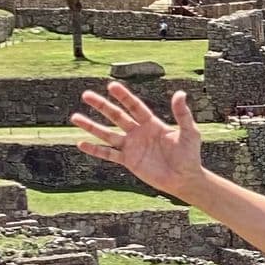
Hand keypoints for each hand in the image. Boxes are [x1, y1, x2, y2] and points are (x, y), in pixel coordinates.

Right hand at [71, 83, 204, 197]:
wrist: (184, 179)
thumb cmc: (189, 155)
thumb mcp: (189, 132)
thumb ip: (182, 114)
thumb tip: (180, 93)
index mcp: (152, 124)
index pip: (134, 107)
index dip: (123, 97)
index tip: (111, 86)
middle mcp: (138, 133)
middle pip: (116, 116)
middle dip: (102, 106)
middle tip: (86, 95)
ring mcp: (132, 147)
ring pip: (107, 134)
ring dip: (91, 126)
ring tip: (75, 117)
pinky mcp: (128, 161)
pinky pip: (108, 154)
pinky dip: (95, 149)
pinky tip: (80, 143)